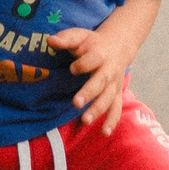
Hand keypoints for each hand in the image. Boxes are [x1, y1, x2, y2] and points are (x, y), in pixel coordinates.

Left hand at [47, 0, 157, 134]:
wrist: (118, 46)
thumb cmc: (92, 42)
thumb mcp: (80, 36)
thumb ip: (65, 39)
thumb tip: (50, 40)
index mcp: (100, 53)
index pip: (93, 59)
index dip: (83, 64)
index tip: (72, 69)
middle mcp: (109, 70)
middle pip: (101, 82)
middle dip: (89, 93)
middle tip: (76, 103)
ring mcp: (115, 84)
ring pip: (108, 98)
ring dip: (98, 110)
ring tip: (85, 121)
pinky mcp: (116, 94)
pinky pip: (116, 109)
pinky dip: (112, 121)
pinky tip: (104, 133)